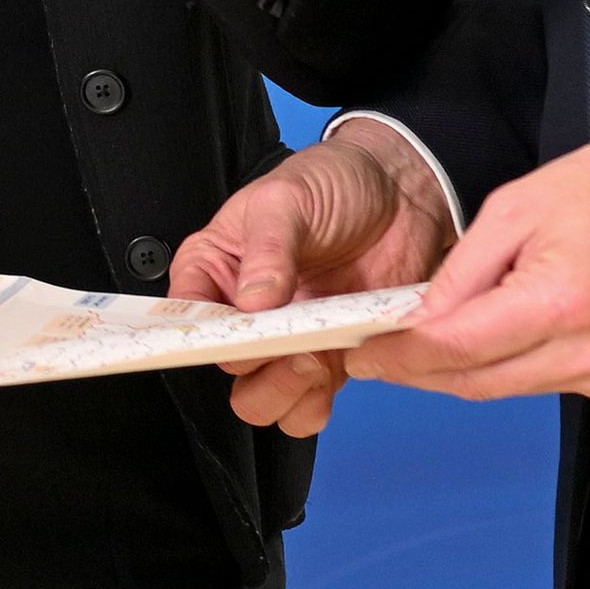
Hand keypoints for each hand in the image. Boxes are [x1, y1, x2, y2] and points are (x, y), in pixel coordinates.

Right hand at [168, 122, 454, 436]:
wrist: (403, 192)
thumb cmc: (334, 181)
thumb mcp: (288, 198)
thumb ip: (269, 247)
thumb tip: (255, 300)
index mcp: (215, 268)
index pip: (187, 318)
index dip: (202, 336)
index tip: (233, 337)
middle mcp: (244, 312)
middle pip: (224, 370)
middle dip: (252, 369)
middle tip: (287, 346)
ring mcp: (288, 339)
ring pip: (262, 399)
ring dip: (284, 392)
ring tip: (315, 358)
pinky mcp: (330, 359)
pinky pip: (309, 407)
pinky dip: (319, 401)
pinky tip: (338, 367)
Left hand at [349, 133, 589, 405]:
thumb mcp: (516, 208)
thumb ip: (462, 272)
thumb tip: (418, 320)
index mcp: (558, 302)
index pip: (458, 348)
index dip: (402, 357)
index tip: (363, 354)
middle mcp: (584, 352)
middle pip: (477, 382)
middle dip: (419, 372)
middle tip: (376, 356)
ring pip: (504, 389)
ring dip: (457, 371)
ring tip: (419, 345)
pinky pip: (537, 383)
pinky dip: (501, 367)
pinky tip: (481, 340)